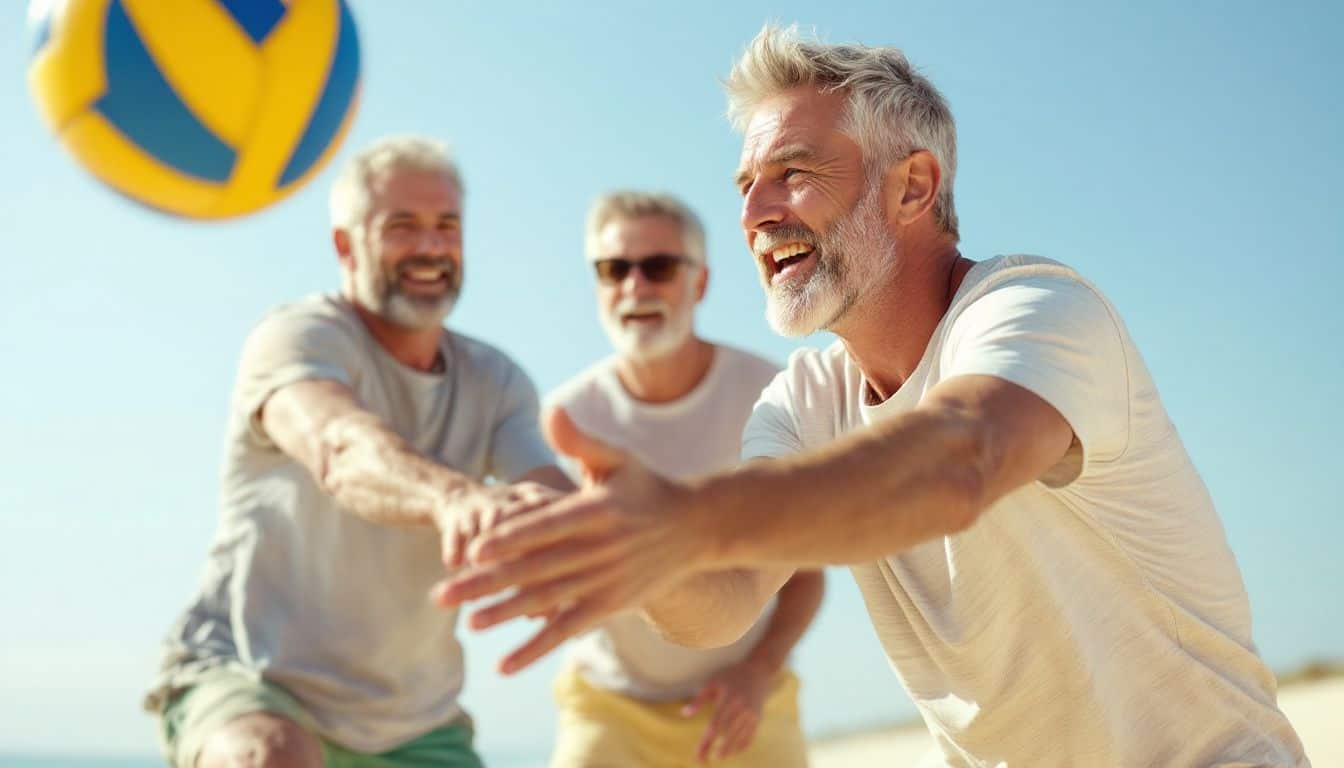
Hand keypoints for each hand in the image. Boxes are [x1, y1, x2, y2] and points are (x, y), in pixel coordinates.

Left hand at [431, 407, 710, 673]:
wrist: (697, 528)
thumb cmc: (646, 487)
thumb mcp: (617, 458)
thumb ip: (579, 440)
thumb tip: (550, 410)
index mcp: (597, 511)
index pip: (547, 527)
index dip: (510, 539)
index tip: (473, 549)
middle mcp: (601, 550)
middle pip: (536, 568)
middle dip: (488, 583)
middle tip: (443, 593)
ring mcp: (606, 581)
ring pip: (548, 601)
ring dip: (506, 615)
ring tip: (468, 624)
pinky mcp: (610, 606)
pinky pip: (568, 629)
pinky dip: (537, 648)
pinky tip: (504, 665)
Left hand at [683, 660, 771, 762]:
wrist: (758, 671)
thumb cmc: (730, 676)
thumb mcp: (712, 682)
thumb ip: (698, 699)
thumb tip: (684, 714)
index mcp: (728, 699)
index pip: (715, 725)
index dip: (706, 741)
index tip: (698, 752)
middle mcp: (741, 708)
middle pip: (726, 734)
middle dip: (714, 748)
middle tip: (703, 760)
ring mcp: (751, 714)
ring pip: (739, 737)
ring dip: (728, 749)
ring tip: (718, 758)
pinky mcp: (758, 718)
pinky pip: (750, 736)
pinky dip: (742, 746)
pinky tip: (733, 752)